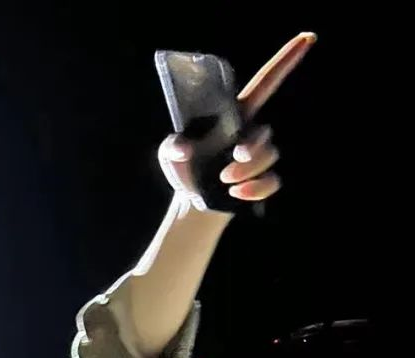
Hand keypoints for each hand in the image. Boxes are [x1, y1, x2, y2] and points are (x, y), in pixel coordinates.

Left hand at [159, 32, 314, 210]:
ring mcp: (259, 157)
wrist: (191, 201)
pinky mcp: (262, 180)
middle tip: (227, 168)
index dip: (286, 60)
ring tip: (225, 180)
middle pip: (265, 133)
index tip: (307, 39)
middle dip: (250, 151)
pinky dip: (256, 189)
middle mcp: (251, 133)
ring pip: (268, 156)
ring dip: (247, 172)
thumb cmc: (183, 169)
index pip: (265, 84)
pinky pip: (272, 181)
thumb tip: (185, 148)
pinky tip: (237, 193)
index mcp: (235, 116)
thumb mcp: (169, 154)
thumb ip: (172, 145)